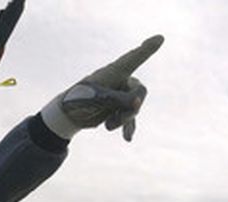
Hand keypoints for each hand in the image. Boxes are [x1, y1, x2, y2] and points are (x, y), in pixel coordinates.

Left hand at [41, 35, 163, 141]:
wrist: (67, 115)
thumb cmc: (80, 100)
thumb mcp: (100, 99)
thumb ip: (120, 100)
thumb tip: (137, 104)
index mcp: (113, 72)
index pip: (133, 58)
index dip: (147, 49)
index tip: (160, 38)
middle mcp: (120, 80)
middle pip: (139, 91)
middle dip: (131, 106)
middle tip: (116, 118)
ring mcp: (120, 94)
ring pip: (135, 106)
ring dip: (124, 118)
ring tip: (108, 126)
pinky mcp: (118, 108)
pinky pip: (130, 117)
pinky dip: (128, 126)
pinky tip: (127, 138)